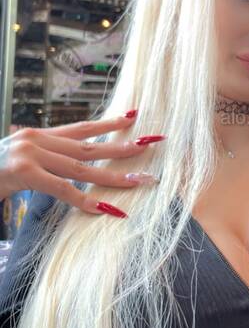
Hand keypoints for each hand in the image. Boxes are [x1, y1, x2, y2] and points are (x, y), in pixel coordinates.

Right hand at [0, 113, 164, 215]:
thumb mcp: (15, 164)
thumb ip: (40, 165)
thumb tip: (64, 173)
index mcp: (36, 136)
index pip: (80, 128)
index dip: (109, 123)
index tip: (135, 117)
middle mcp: (36, 140)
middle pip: (89, 145)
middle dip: (123, 147)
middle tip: (154, 145)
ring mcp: (30, 154)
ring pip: (82, 167)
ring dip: (114, 176)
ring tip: (142, 181)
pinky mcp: (23, 172)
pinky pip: (62, 188)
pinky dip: (85, 201)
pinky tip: (106, 209)